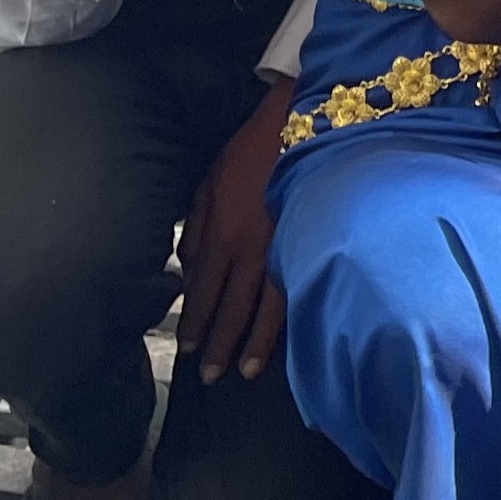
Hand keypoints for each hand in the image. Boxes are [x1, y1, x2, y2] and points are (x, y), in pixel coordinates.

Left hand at [175, 78, 293, 382]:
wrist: (307, 122)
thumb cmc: (252, 149)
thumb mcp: (208, 182)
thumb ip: (195, 229)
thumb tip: (187, 272)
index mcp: (221, 232)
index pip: (204, 291)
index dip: (197, 324)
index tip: (191, 352)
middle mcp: (250, 249)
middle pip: (232, 308)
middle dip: (221, 344)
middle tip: (212, 377)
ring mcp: (285, 249)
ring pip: (266, 308)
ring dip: (254, 343)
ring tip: (246, 372)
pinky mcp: (313, 243)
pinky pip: (299, 288)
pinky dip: (290, 318)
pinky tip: (287, 338)